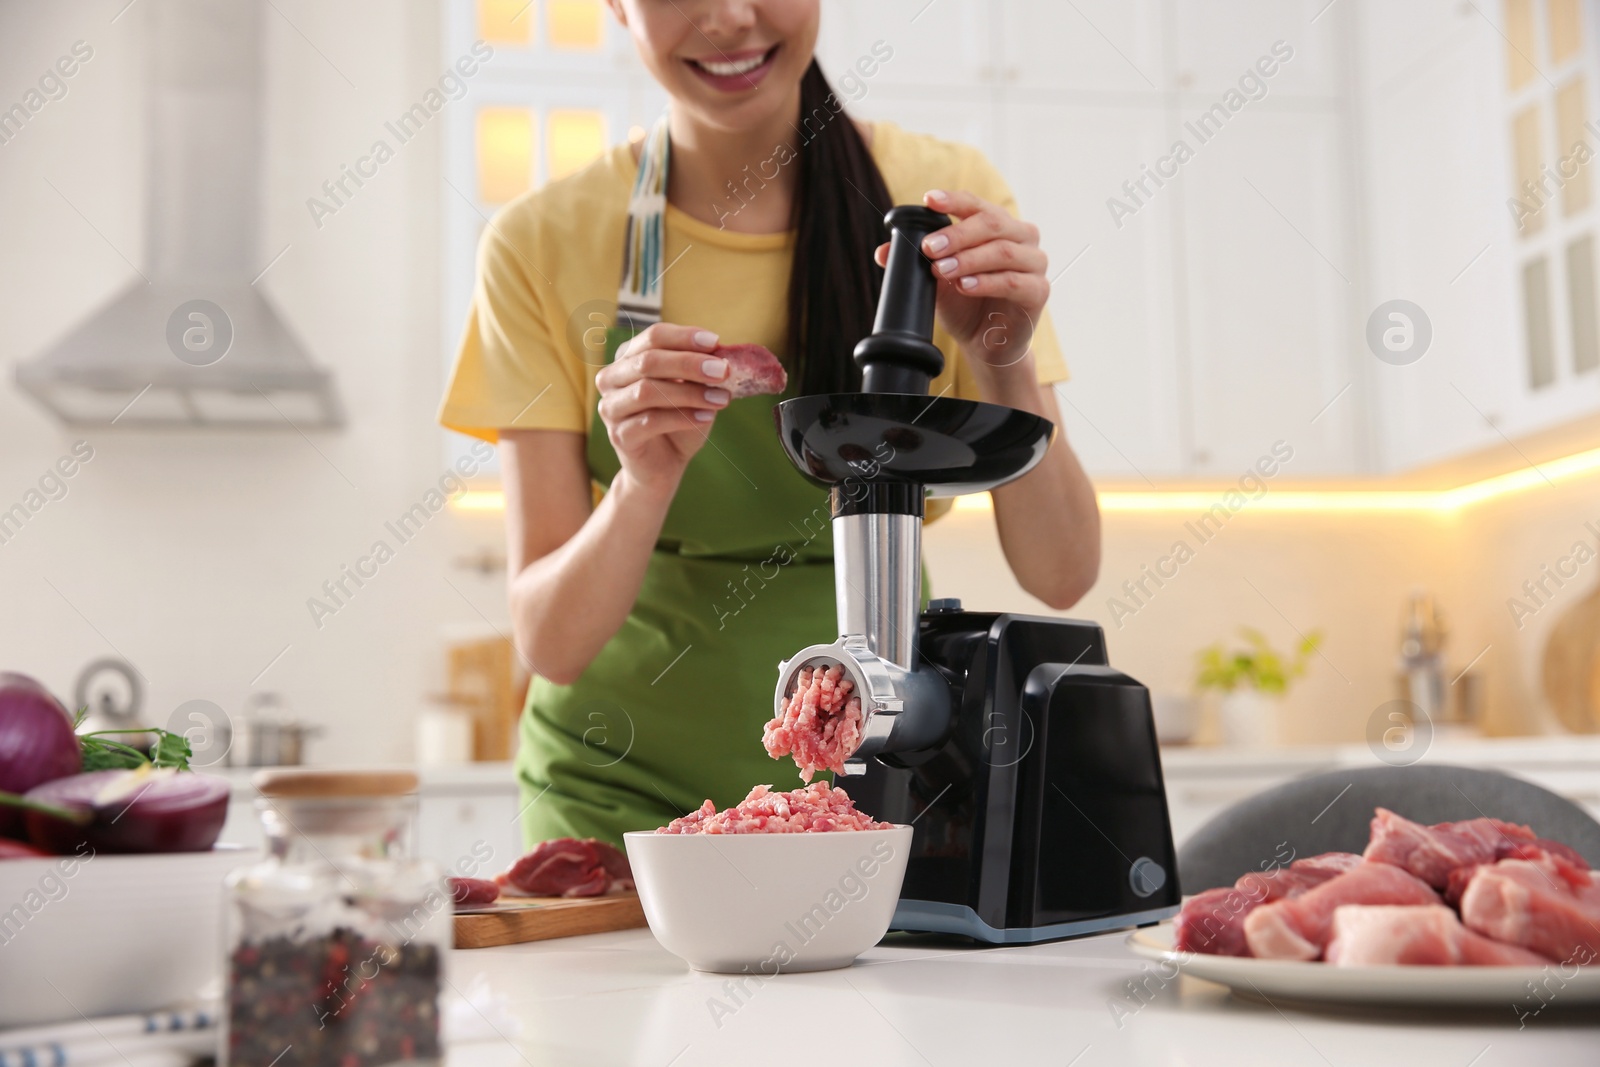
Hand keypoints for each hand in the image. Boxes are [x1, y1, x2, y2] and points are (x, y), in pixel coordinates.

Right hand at [594, 322, 729, 494]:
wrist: (665, 465)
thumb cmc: (679, 421)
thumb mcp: (692, 390)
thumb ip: (698, 372)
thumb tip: (720, 354)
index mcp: (628, 359)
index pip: (653, 336)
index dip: (684, 337)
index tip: (716, 341)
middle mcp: (612, 379)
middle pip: (648, 361)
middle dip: (689, 363)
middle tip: (723, 371)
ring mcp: (611, 408)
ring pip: (648, 390)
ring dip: (689, 392)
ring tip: (721, 398)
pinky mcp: (619, 435)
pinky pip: (650, 421)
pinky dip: (683, 417)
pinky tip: (707, 417)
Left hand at [875, 189, 1048, 380]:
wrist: (985, 344)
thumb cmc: (965, 305)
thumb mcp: (936, 281)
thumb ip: (917, 263)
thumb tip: (883, 252)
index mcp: (999, 226)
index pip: (977, 204)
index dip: (954, 200)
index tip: (929, 200)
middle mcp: (1022, 237)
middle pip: (992, 223)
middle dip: (956, 234)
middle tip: (929, 248)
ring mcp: (1034, 263)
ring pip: (1003, 251)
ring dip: (968, 259)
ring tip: (942, 270)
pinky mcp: (1038, 291)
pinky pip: (1013, 281)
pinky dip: (986, 282)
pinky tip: (965, 285)